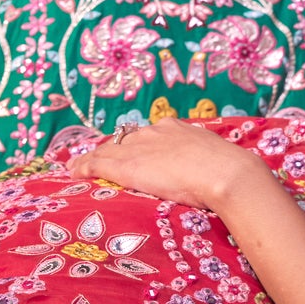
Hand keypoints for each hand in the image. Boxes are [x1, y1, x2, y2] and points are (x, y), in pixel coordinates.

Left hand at [68, 118, 261, 211]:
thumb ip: (206, 162)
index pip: (147, 135)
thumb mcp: (216, 159)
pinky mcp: (127, 164)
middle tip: (99, 159)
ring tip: (79, 167)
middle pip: (124, 139)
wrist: (225, 174)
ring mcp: (140, 147)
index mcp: (176, 128)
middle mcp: (155, 132)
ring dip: (93, 158)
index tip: (130, 153)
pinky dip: (85, 167)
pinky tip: (75, 172)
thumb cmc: (229, 171)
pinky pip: (98, 163)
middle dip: (111, 149)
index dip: (135, 145)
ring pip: (107, 150)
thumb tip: (216, 172)